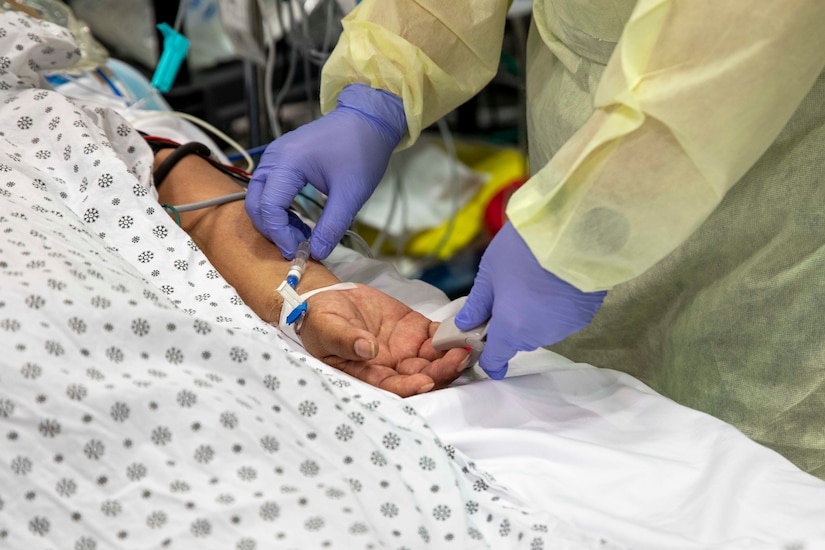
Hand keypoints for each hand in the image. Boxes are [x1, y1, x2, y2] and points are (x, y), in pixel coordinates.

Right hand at [245, 84, 406, 259]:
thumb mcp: (350, 194)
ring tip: (303, 234)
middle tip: (297, 247)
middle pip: (255, 204)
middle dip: (272, 230)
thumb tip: (317, 252)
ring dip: (275, 221)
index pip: (269, 207)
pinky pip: (268, 190)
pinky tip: (300, 221)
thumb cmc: (361, 150)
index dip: (281, 234)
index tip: (299, 250)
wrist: (367, 121)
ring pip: (259, 198)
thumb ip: (332, 226)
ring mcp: (275, 157)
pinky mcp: (281, 160)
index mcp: (288, 161)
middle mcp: (274, 157)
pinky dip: (278, 209)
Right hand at [298, 284, 468, 396]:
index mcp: (367, 373)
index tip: (425, 381)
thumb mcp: (326, 328)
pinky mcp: (416, 330)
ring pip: (435, 359)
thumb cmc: (320, 320)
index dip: (410, 387)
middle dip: (442, 371)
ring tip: (467, 345)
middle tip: (459, 358)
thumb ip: (346, 339)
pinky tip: (462, 331)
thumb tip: (367, 348)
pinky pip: (437, 337)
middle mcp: (391, 366)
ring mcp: (406, 349)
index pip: (393, 386)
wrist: (329, 298)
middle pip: (421, 376)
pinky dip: (451, 336)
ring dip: (452, 356)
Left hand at [455, 222, 606, 378]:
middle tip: (509, 293)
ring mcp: (566, 327)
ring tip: (535, 282)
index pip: (497, 359)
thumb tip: (466, 324)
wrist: (572, 234)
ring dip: (535, 315)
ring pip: (542, 329)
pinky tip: (556, 283)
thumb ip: (478, 304)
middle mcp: (540, 335)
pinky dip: (556, 307)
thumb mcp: (490, 273)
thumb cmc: (523, 251)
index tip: (484, 353)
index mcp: (512, 329)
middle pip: (519, 340)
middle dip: (511, 324)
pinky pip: (562, 318)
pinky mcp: (585, 315)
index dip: (488, 360)